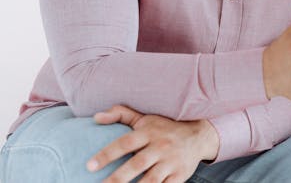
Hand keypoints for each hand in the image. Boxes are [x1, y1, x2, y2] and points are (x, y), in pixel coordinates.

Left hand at [86, 105, 218, 182]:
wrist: (199, 135)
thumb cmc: (165, 128)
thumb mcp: (145, 118)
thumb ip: (121, 114)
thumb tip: (96, 117)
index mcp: (150, 132)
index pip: (126, 143)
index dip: (107, 154)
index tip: (89, 166)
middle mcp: (161, 147)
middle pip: (137, 164)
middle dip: (117, 178)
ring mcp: (172, 162)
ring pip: (151, 180)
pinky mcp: (180, 175)